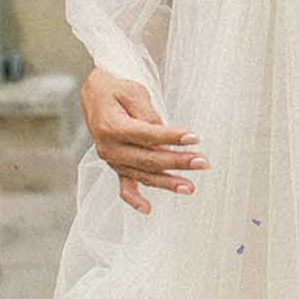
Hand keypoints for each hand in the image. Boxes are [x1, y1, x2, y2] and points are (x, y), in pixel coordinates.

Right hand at [80, 68, 207, 214]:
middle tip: (202, 162)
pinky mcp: (116, 166)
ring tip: (190, 187)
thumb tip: (163, 134)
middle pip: (149, 158)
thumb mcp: (133, 92)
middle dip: (178, 162)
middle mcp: (109, 148)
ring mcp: (112, 160)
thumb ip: (147, 114)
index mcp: (112, 127)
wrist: (95, 94)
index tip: (194, 137)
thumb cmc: (117, 89)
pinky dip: (134, 199)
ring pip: (143, 175)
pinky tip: (148, 209)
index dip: (172, 137)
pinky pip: (124, 186)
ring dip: (168, 182)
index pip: (147, 135)